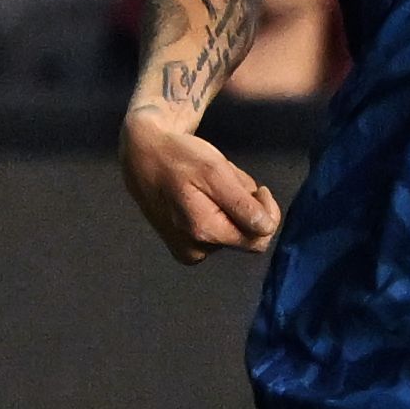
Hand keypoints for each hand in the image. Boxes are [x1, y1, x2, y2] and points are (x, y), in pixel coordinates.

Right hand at [122, 113, 280, 261]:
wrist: (142, 157)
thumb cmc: (179, 158)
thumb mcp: (216, 171)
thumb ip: (243, 205)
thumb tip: (266, 228)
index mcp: (206, 232)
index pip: (261, 238)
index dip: (267, 212)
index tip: (259, 189)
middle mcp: (196, 250)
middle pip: (245, 237)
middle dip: (246, 210)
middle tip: (229, 183)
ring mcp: (187, 251)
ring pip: (231, 234)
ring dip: (231, 211)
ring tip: (209, 187)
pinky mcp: (181, 248)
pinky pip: (215, 238)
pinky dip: (217, 218)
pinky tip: (202, 200)